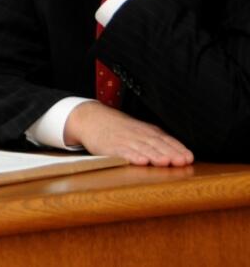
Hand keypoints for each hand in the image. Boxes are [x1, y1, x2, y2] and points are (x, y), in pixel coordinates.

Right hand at [64, 101, 193, 165]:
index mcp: (146, 131)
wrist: (91, 118)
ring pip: (142, 148)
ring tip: (165, 162)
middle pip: (156, 144)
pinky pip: (122, 152)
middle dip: (170, 153)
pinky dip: (132, 156)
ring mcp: (124, 140)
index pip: (165, 139)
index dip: (178, 148)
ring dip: (154, 155)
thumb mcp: (139, 130)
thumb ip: (156, 141)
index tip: (189, 158)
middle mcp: (138, 134)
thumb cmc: (118, 128)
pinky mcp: (110, 146)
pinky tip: (140, 161)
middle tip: (182, 161)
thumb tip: (179, 154)